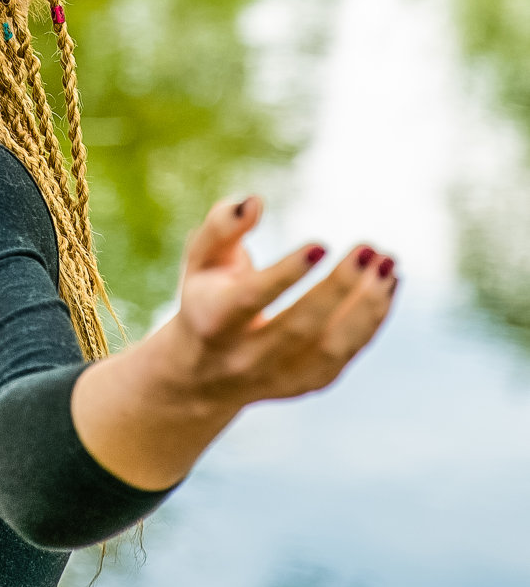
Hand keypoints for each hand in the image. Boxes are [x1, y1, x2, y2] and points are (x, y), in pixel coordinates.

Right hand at [71, 195, 397, 490]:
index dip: (287, 274)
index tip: (322, 244)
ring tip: (388, 264)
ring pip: (329, 348)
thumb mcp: (200, 258)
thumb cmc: (205, 295)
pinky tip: (386, 284)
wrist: (202, 373)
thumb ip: (221, 225)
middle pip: (299, 327)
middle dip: (339, 287)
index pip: (253, 299)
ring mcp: (278, 378)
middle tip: (369, 249)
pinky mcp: (306, 385)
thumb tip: (254, 201)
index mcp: (212, 321)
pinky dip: (371, 320)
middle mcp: (243, 357)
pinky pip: (345, 355)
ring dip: (365, 306)